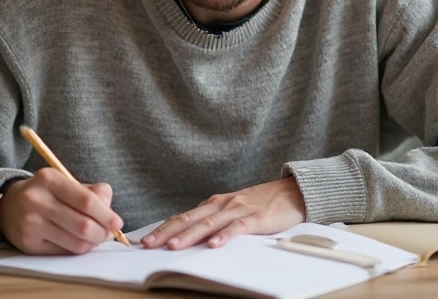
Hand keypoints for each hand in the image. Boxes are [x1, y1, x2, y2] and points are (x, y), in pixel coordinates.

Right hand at [0, 167, 123, 254]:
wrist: (11, 206)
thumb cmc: (49, 194)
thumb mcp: (68, 183)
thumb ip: (95, 194)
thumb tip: (111, 218)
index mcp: (50, 179)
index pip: (86, 201)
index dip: (106, 215)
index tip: (117, 223)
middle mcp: (36, 200)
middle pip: (83, 225)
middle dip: (102, 233)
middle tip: (108, 234)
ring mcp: (30, 223)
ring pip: (75, 242)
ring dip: (92, 243)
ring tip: (95, 237)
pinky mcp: (28, 244)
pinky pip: (63, 252)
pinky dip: (77, 249)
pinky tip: (77, 241)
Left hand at [141, 178, 305, 249]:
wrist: (292, 192)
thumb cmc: (261, 204)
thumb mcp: (233, 211)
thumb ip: (214, 221)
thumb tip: (189, 237)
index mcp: (214, 204)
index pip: (183, 216)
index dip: (163, 228)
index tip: (145, 240)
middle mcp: (222, 204)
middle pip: (189, 218)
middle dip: (166, 232)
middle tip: (148, 244)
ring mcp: (238, 210)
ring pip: (209, 223)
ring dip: (189, 235)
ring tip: (173, 246)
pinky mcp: (256, 217)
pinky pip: (238, 228)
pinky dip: (224, 236)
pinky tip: (214, 244)